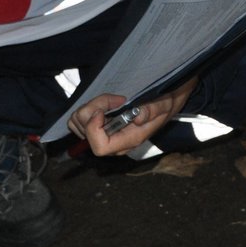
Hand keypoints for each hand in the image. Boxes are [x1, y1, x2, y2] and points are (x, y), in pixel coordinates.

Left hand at [69, 77, 198, 156]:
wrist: (167, 102)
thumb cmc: (165, 104)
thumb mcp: (164, 104)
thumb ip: (153, 110)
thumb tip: (138, 117)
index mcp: (128, 141)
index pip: (100, 147)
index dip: (93, 129)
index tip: (102, 111)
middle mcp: (113, 141)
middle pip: (85, 133)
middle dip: (92, 111)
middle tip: (114, 99)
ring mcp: (105, 134)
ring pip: (78, 124)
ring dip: (90, 107)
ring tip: (111, 100)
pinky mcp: (99, 126)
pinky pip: (79, 120)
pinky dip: (88, 108)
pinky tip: (105, 103)